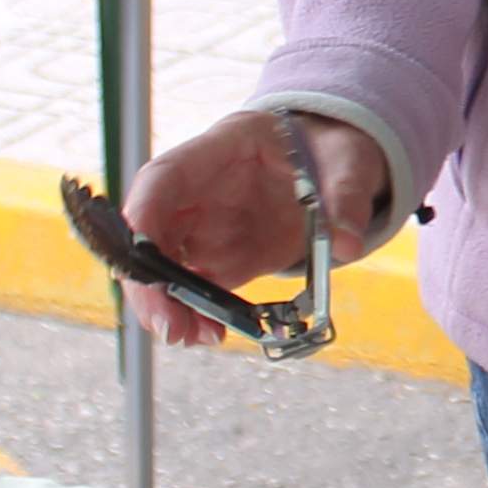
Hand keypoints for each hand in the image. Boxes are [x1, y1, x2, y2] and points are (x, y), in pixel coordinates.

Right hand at [117, 111, 391, 347]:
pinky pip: (193, 289)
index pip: (164, 177)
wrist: (332, 166)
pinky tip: (211, 334)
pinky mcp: (219, 259)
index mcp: (220, 150)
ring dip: (167, 306)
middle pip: (151, 232)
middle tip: (170, 326)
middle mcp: (197, 191)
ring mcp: (204, 227)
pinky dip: (195, 313)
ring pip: (162, 268)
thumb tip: (349, 244)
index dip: (144, 213)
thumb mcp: (347, 160)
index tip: (138, 252)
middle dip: (149, 282)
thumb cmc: (327, 150)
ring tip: (192, 337)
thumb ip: (347, 195)